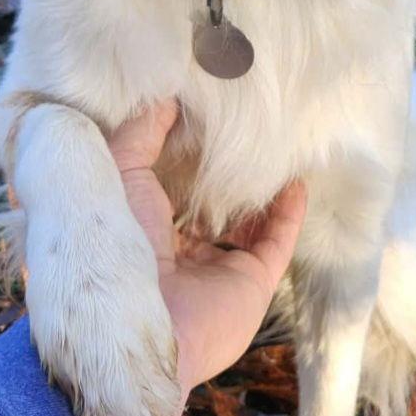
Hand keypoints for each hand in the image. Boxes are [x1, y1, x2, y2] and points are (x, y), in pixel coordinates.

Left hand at [108, 101, 306, 408]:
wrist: (144, 320)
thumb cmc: (119, 243)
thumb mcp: (120, 173)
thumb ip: (140, 134)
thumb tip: (165, 95)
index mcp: (145, 231)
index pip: (171, 189)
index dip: (187, 155)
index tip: (206, 118)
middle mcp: (183, 252)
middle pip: (212, 206)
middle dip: (228, 174)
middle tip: (249, 130)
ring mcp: (220, 269)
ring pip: (249, 222)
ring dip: (262, 191)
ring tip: (278, 152)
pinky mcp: (253, 282)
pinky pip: (278, 240)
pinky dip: (290, 212)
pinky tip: (296, 182)